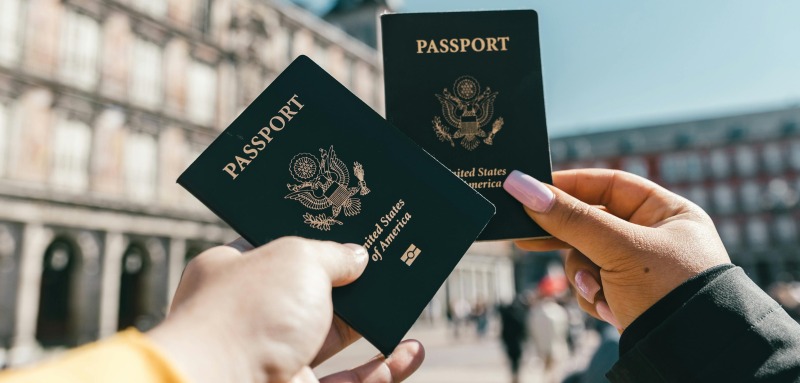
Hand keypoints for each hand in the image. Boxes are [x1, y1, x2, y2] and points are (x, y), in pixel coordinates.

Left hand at [147, 237, 424, 382]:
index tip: (350, 226)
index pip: (277, 247)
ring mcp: (275, 358)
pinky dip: (385, 369)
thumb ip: (333, 254)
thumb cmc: (249, 313)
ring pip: (335, 337)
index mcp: (234, 272)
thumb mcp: (297, 259)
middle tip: (389, 260)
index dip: (315, 237)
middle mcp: (252, 315)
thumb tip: (358, 256)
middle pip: (313, 292)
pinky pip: (351, 381)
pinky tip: (411, 350)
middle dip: (352, 280)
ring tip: (406, 299)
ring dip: (373, 322)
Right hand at [504, 169, 730, 329]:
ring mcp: (640, 269)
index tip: (533, 189)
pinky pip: (593, 285)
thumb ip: (570, 218)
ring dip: (584, 276)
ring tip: (597, 292)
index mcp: (667, 212)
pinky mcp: (628, 296)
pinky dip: (594, 296)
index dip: (571, 185)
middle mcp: (655, 236)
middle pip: (592, 223)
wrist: (692, 357)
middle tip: (526, 237)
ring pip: (586, 257)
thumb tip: (522, 185)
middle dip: (568, 239)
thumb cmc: (670, 291)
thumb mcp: (618, 248)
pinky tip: (609, 309)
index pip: (609, 185)